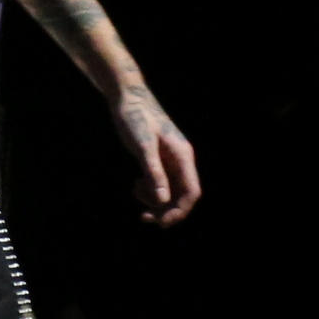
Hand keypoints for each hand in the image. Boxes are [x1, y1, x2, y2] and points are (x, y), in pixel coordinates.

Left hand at [110, 87, 201, 226]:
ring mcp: (169, 159)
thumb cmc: (135, 117)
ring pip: (169, 190)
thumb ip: (153, 171)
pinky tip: (136, 185)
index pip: (191, 191)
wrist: (127, 96)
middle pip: (181, 194)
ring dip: (155, 199)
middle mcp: (180, 159)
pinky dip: (149, 189)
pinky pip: (159, 182)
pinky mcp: (157, 158)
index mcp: (182, 156)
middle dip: (165, 209)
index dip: (179, 210)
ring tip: (136, 191)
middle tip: (144, 217)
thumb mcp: (143, 145)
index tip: (161, 222)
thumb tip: (162, 199)